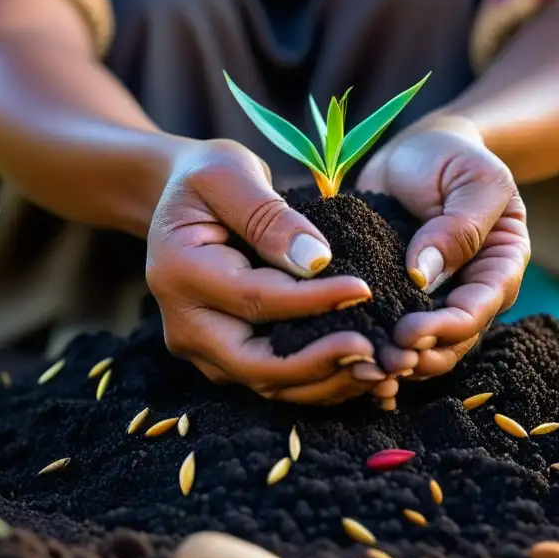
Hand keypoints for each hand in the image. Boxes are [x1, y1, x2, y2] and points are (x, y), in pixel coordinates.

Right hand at [147, 139, 382, 403]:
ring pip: (266, 383)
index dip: (313, 300)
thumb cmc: (208, 176)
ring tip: (378, 368)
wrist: (180, 199)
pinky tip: (360, 371)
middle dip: (318, 364)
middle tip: (374, 352)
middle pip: (255, 363)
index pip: (256, 298)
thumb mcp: (230, 174)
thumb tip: (316, 260)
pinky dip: (317, 382)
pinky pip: (273, 381)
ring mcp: (201, 347)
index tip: (364, 290)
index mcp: (180, 273)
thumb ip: (269, 215)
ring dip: (324, 382)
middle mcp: (184, 323)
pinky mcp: (223, 359)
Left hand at [356, 116, 529, 390]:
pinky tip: (352, 357)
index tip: (410, 332)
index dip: (449, 328)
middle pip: (454, 340)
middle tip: (383, 359)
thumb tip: (423, 276)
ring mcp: (434, 299)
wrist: (416, 152)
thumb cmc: (452, 160)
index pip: (481, 307)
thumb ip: (458, 226)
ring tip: (366, 366)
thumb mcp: (471, 181)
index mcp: (500, 264)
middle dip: (421, 355)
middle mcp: (470, 290)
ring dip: (398, 361)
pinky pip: (392, 331)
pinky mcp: (398, 298)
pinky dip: (377, 347)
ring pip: (425, 346)